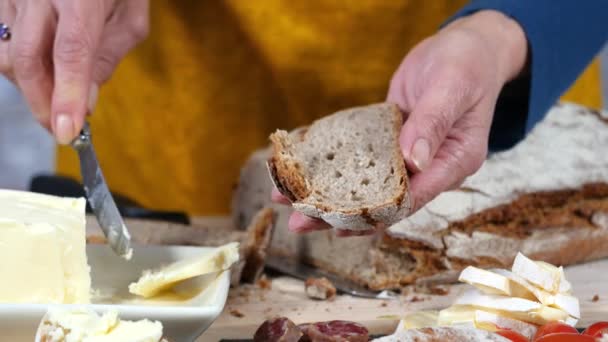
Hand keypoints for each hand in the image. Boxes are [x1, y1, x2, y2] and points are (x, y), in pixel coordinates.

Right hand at [0, 0, 148, 143]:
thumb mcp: (130, 16)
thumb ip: (109, 57)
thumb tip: (86, 101)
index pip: (71, 51)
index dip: (67, 95)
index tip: (68, 132)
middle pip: (27, 58)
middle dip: (43, 104)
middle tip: (61, 130)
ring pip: (6, 54)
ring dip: (30, 86)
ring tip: (56, 94)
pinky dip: (19, 67)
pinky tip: (42, 68)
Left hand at [272, 10, 526, 233]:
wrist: (465, 47)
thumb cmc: (467, 63)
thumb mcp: (452, 87)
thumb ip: (432, 123)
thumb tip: (412, 163)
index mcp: (453, 162)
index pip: (413, 197)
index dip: (376, 214)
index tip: (339, 225)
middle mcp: (430, 166)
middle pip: (383, 200)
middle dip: (341, 213)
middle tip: (299, 222)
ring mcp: (409, 155)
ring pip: (367, 182)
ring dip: (331, 194)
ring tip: (290, 203)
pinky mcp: (391, 139)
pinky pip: (361, 157)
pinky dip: (335, 163)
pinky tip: (305, 169)